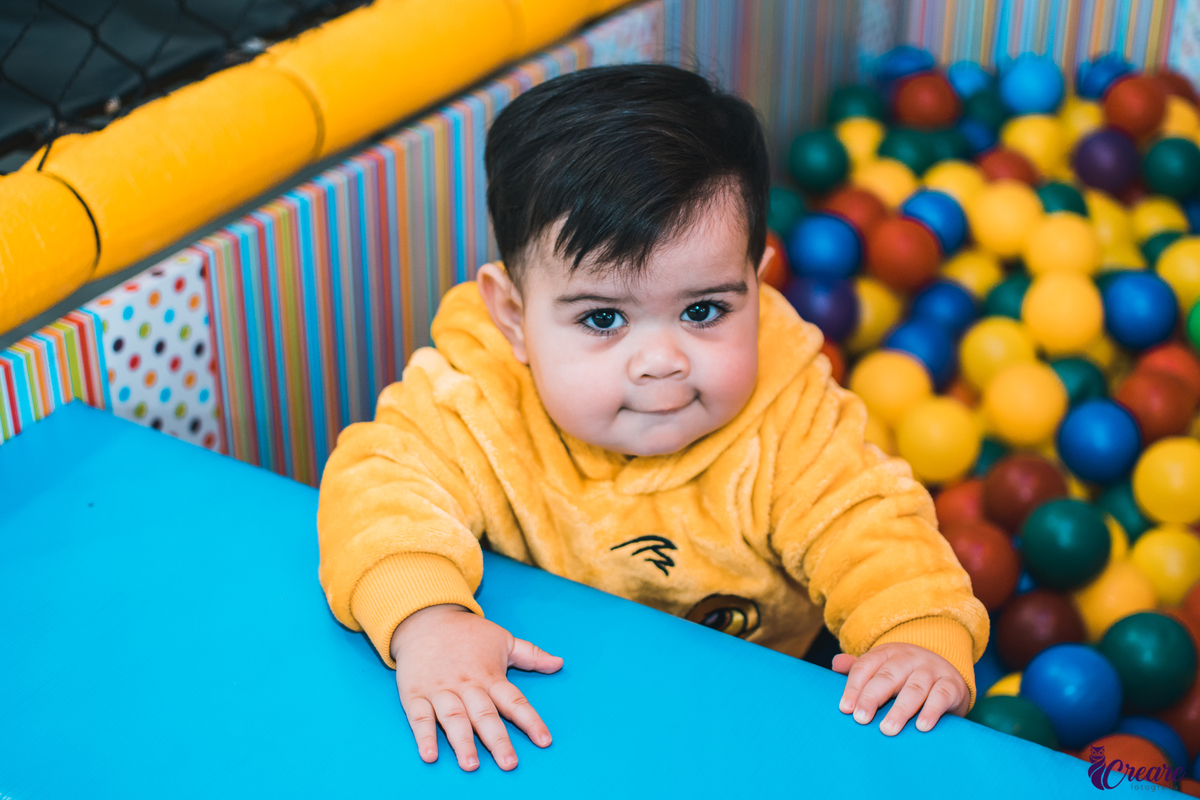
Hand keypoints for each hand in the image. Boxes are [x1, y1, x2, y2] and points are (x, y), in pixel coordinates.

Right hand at [391, 604, 562, 770]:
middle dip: (497, 740)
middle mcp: (467, 685)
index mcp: (490, 676)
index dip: (530, 721)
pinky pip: (419, 717)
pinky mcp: (416, 694)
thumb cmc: (468, 633)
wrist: (425, 619)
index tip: (544, 741)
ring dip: (462, 742)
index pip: (514, 701)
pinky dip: (424, 736)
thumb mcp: (503, 639)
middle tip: (509, 763)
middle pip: (484, 715)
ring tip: (471, 764)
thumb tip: (558, 663)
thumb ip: (531, 654)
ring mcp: (441, 690)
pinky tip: (429, 754)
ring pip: (454, 718)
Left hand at [832, 642, 968, 735]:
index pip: (866, 667)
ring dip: (900, 710)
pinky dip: (932, 711)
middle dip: (872, 698)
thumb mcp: (882, 668)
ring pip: (914, 688)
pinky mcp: (951, 684)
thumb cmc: (905, 676)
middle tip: (861, 719)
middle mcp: (908, 658)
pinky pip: (941, 696)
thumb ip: (859, 669)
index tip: (845, 709)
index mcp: (887, 653)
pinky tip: (922, 726)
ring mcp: (931, 669)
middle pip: (887, 677)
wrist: (947, 672)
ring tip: (888, 729)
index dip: (854, 687)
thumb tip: (835, 663)